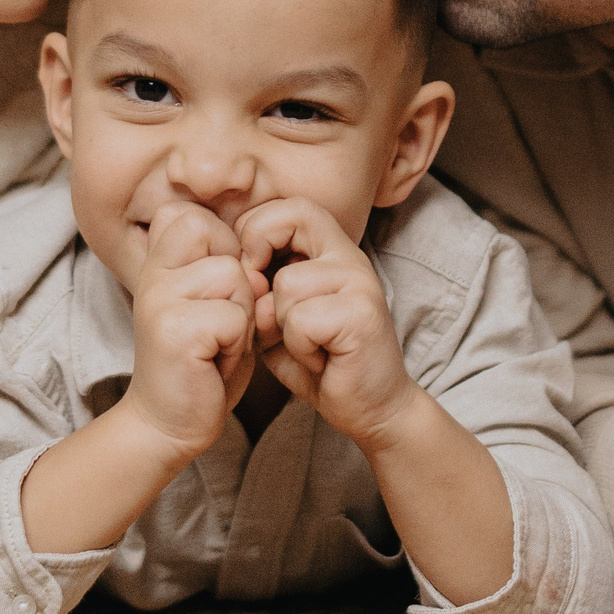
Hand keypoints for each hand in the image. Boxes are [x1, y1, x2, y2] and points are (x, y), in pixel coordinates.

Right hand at [118, 201, 267, 461]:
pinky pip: (234, 317)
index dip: (221, 246)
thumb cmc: (201, 363)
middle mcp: (152, 274)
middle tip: (218, 319)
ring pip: (234, 276)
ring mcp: (159, 299)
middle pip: (213, 231)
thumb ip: (230, 272)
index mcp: (157, 263)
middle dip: (235, 276)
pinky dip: (236, 345)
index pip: (193, 216)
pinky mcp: (174, 330)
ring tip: (217, 344)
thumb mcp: (215, 304)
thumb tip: (252, 267)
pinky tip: (213, 363)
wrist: (167, 424)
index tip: (212, 292)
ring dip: (241, 316)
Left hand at [238, 196, 419, 450]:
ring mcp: (361, 284)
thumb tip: (242, 273)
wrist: (370, 408)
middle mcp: (350, 258)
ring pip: (287, 283)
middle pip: (296, 215)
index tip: (249, 270)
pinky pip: (301, 319)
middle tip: (263, 300)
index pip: (290, 206)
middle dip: (261, 252)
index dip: (258, 228)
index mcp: (330, 252)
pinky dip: (299, 346)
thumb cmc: (319, 361)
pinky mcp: (363, 316)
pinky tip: (318, 359)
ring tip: (304, 343)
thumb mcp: (275, 319)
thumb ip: (257, 291)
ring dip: (281, 324)